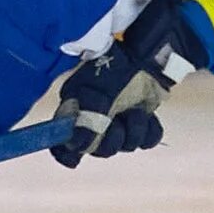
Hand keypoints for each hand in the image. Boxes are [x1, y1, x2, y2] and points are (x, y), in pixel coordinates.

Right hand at [52, 0, 208, 166]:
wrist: (144, 53)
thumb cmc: (113, 67)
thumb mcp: (92, 92)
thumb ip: (85, 121)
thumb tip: (78, 147)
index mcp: (77, 112)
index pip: (64, 144)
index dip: (68, 153)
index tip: (76, 158)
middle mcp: (96, 120)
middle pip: (99, 150)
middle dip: (111, 140)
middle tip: (116, 123)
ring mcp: (120, 121)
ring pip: (126, 146)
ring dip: (133, 131)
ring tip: (135, 111)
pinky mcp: (142, 121)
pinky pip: (147, 141)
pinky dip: (150, 131)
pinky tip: (148, 116)